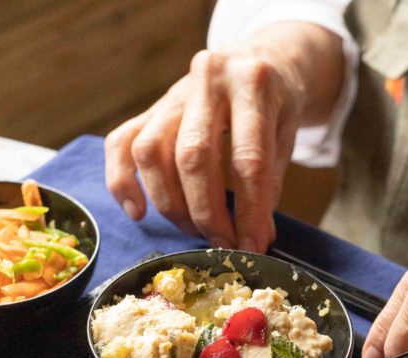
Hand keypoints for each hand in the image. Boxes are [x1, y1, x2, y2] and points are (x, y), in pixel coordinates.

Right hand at [105, 23, 342, 252]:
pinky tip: (138, 212)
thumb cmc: (276, 106)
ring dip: (170, 203)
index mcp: (253, 83)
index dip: (249, 211)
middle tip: (222, 244)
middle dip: (206, 212)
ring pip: (151, 152)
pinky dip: (122, 182)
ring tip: (194, 230)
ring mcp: (172, 92)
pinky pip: (121, 144)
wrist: (259, 61)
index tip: (252, 247)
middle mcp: (207, 80)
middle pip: (192, 156)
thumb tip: (254, 239)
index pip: (247, 159)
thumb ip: (269, 183)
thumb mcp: (286, 135)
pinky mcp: (149, 107)